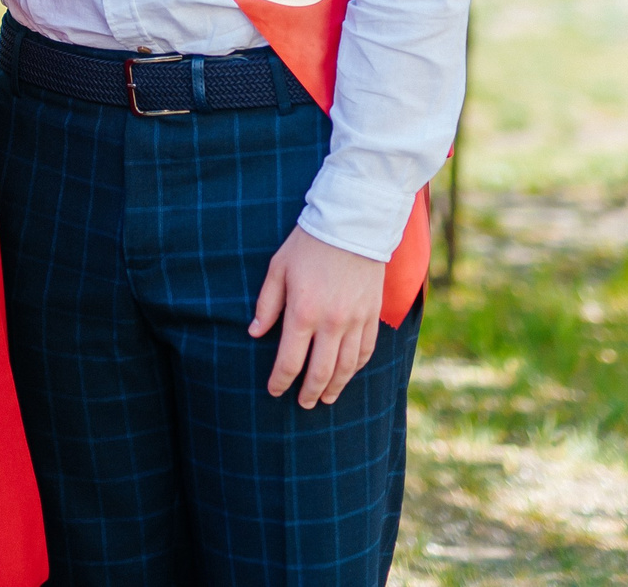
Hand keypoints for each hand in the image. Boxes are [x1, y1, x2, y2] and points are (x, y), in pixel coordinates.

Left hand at [248, 226, 384, 408]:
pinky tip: (347, 374)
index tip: (274, 390)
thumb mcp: (278, 269)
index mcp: (303, 313)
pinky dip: (356, 367)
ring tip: (326, 399)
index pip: (290, 361)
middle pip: (320, 372)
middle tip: (303, 403)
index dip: (280, 381)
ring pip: (346, 367)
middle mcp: (331, 323)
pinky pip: (366, 351)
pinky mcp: (372, 315)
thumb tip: (255, 333)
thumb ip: (266, 305)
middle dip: (309, 393)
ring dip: (335, 387)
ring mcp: (355, 321)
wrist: (352, 224)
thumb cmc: (308, 245)